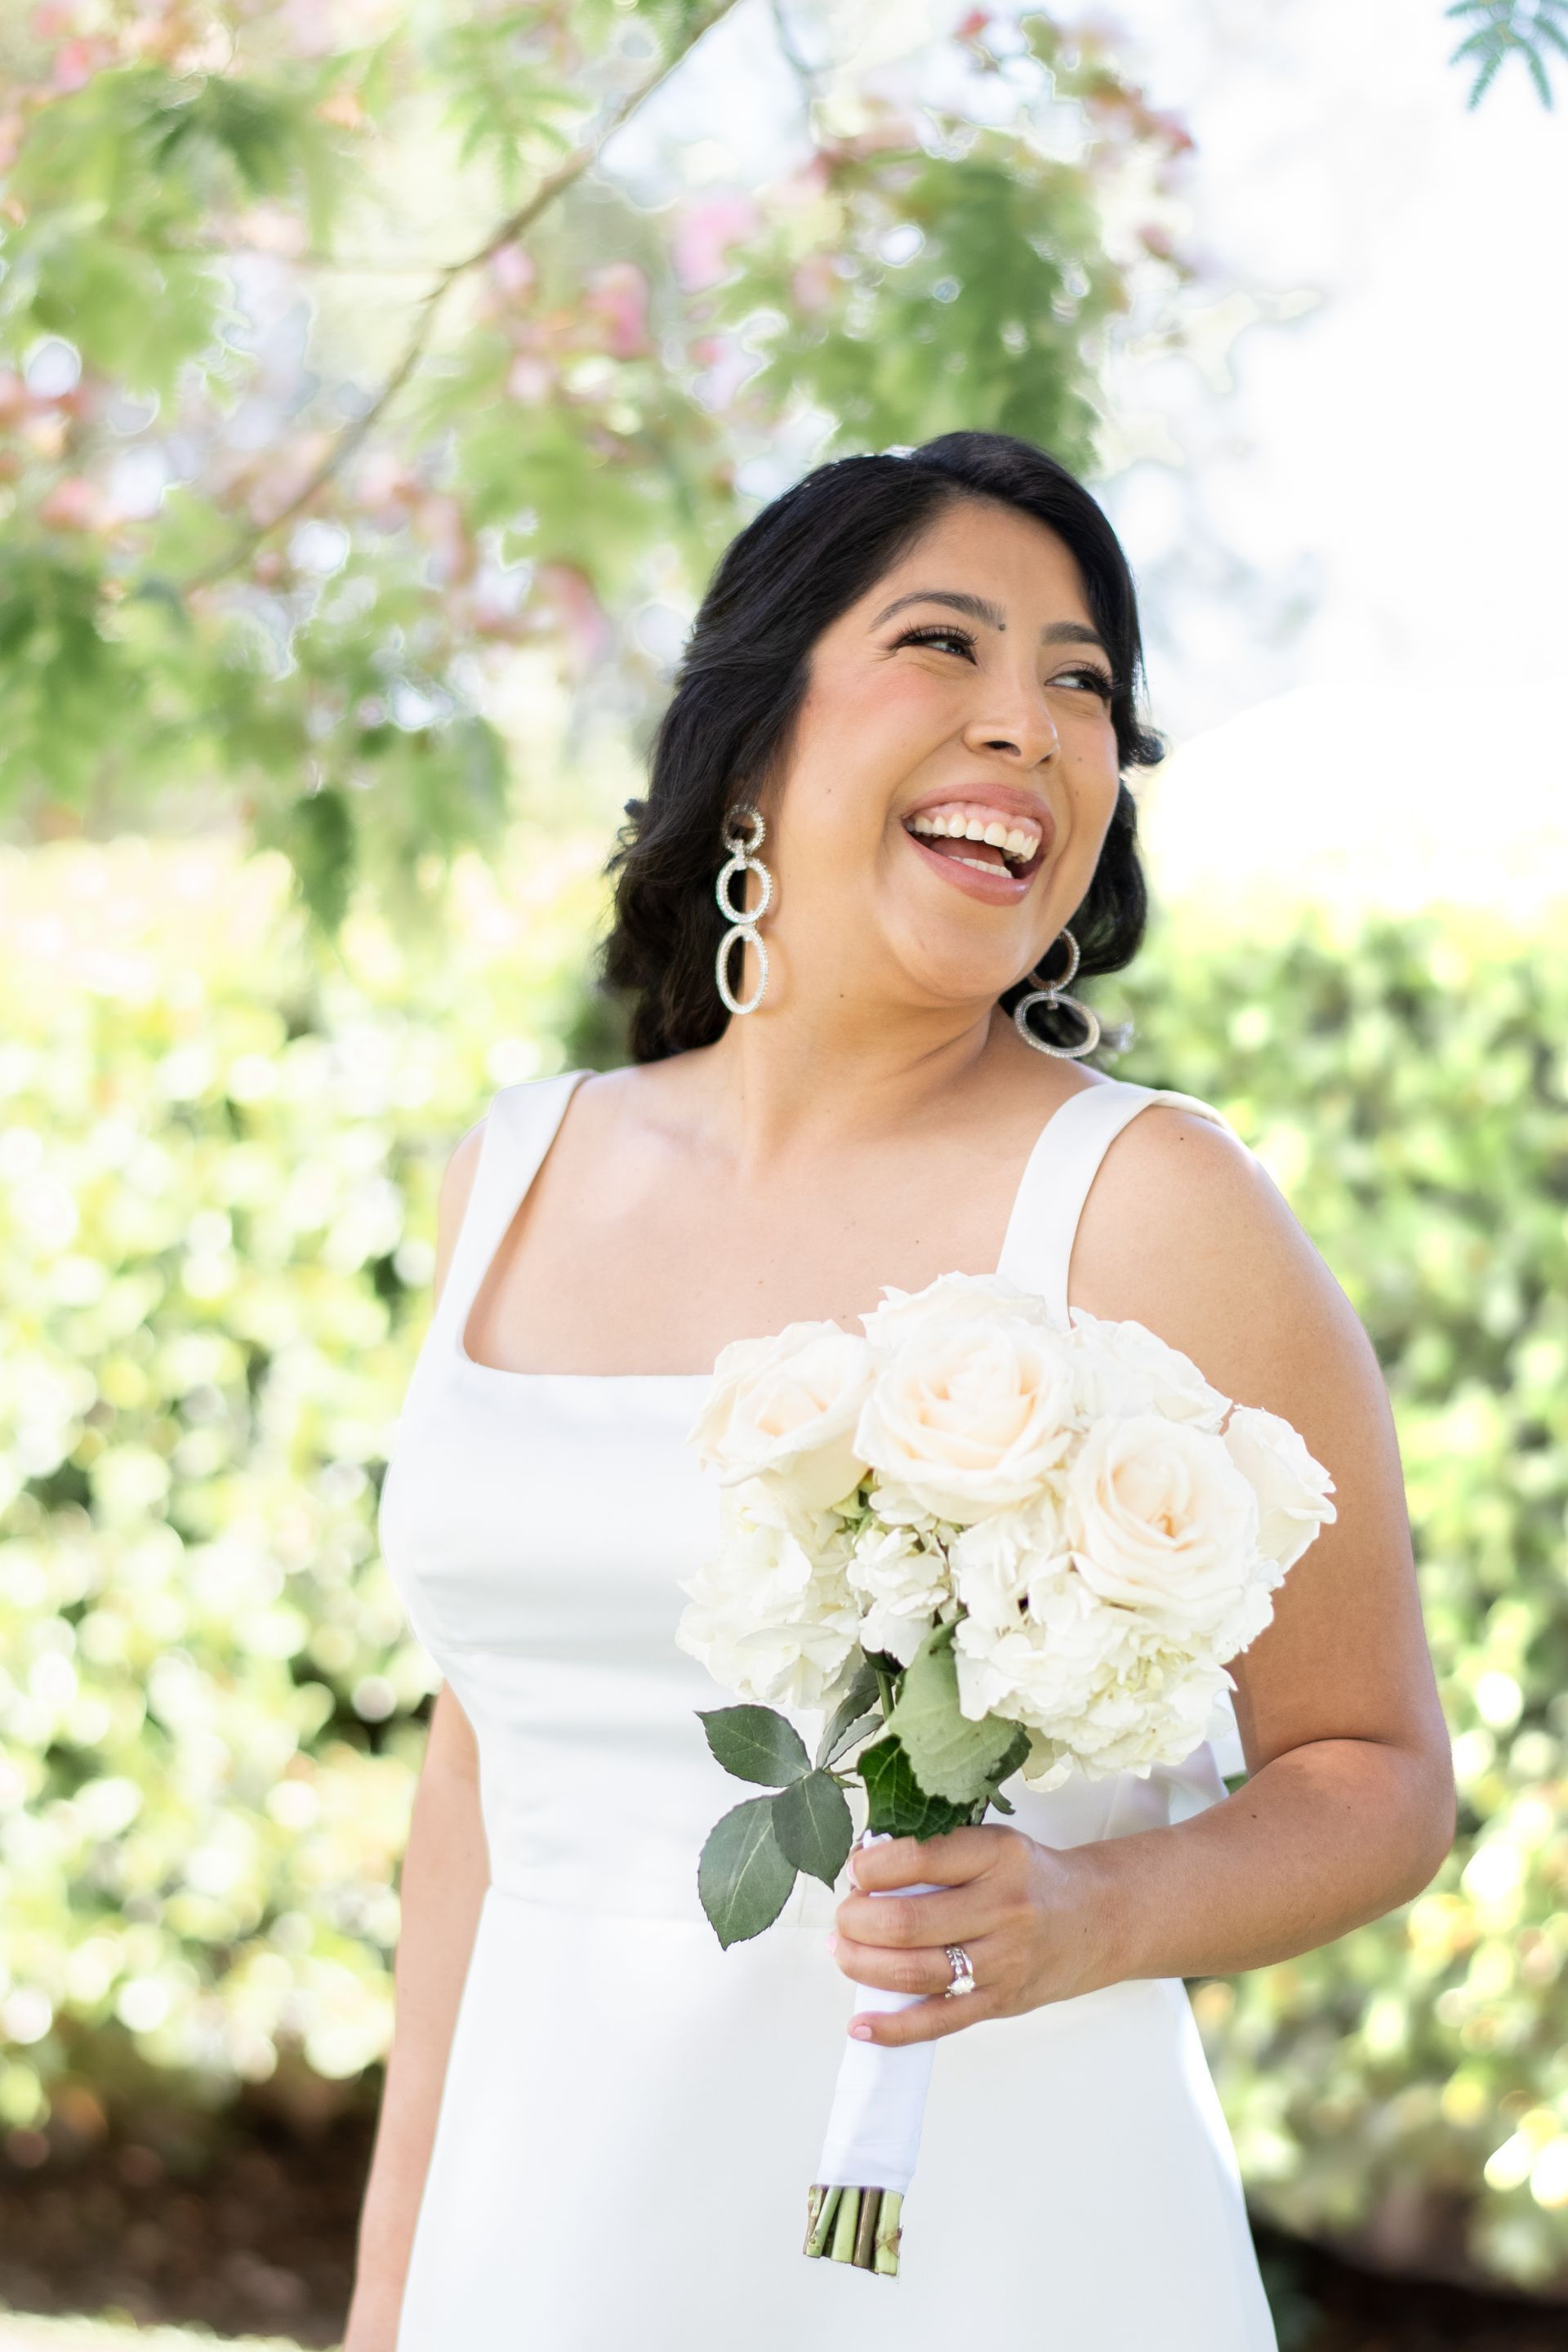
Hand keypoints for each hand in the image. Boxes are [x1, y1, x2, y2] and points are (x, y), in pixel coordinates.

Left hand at [830, 1823, 1117, 2046]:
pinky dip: (893, 2027)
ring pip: (915, 1972)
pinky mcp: (1001, 2002)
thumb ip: (939, 1852)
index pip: (919, 1857)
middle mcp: (1003, 1908)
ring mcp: (1003, 1961)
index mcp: (998, 1855)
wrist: (1097, 1918)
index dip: (871, 1867)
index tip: (855, 1870)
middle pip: (907, 1922)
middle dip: (857, 1921)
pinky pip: (939, 2021)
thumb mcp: (994, 1844)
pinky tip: (861, 2024)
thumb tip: (864, 1868)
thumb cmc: (1030, 1877)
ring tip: (843, 1952)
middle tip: (844, 1917)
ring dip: (863, 1965)